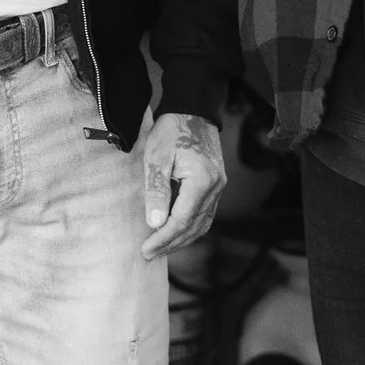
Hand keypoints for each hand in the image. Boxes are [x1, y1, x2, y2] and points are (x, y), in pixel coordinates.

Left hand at [139, 111, 226, 259]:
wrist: (193, 110)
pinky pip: (205, 214)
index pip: (182, 220)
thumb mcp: (157, 156)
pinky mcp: (215, 185)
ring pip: (202, 224)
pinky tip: (174, 231)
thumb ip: (156, 189)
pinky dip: (189, 227)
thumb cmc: (172, 129)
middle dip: (171, 243)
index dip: (164, 238)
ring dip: (181, 239)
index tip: (146, 249)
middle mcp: (215, 187)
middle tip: (149, 254)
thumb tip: (155, 222)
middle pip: (194, 226)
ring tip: (160, 248)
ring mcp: (218, 187)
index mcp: (202, 179)